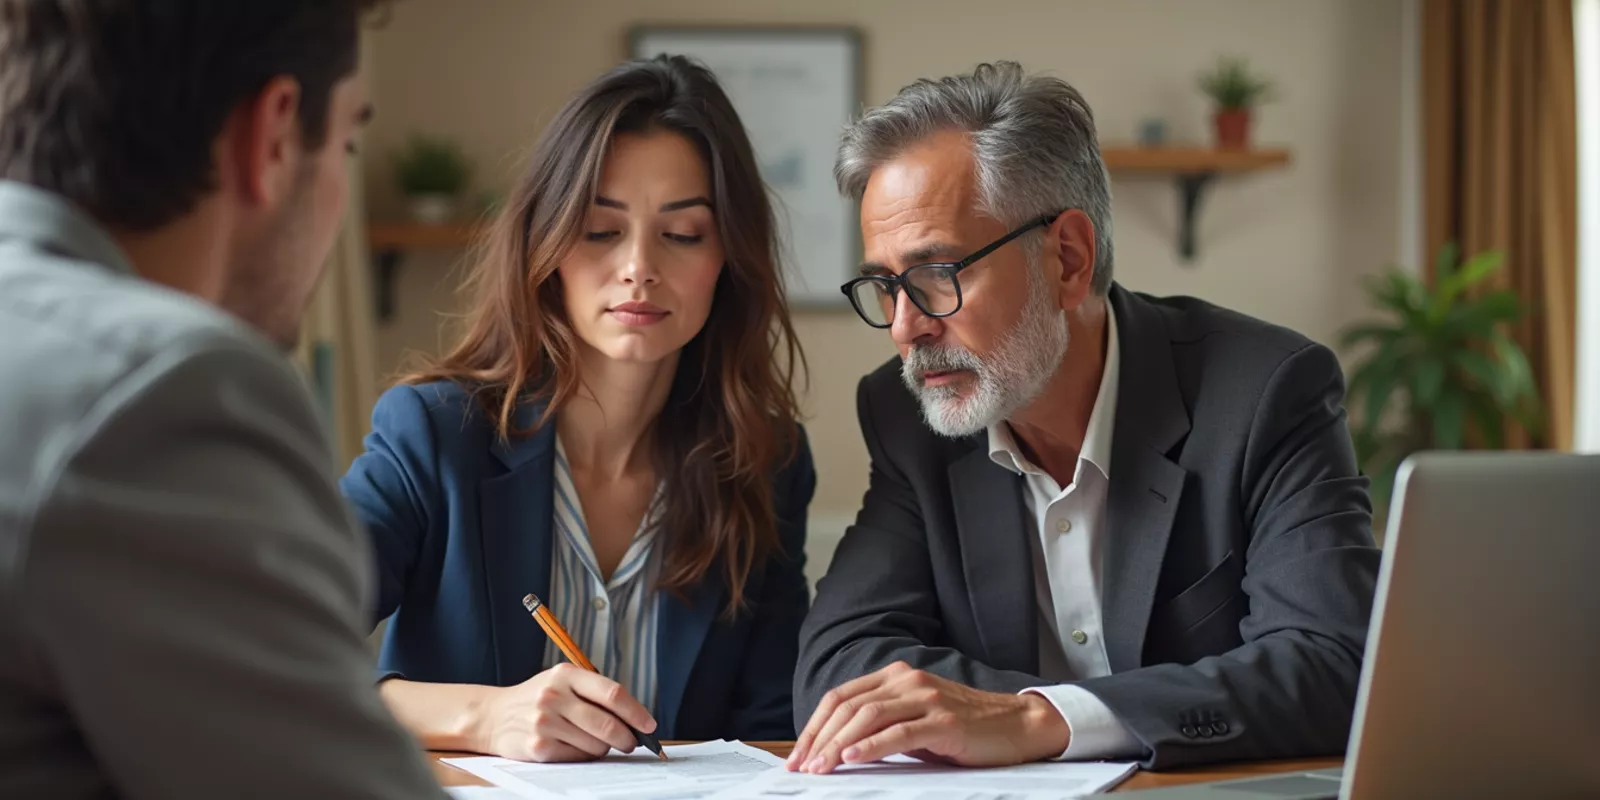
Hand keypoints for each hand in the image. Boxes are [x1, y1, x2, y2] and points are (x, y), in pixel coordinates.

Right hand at [471, 663, 656, 762]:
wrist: (493, 716)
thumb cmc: (537, 699)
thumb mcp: (562, 682)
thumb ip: (594, 694)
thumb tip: (635, 719)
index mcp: (566, 674)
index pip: (612, 693)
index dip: (636, 712)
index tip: (649, 725)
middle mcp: (554, 695)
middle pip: (607, 723)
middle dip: (626, 737)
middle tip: (631, 742)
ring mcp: (544, 721)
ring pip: (595, 744)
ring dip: (603, 748)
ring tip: (596, 743)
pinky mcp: (537, 746)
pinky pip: (577, 757)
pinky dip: (584, 756)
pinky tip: (575, 747)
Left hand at [785, 662, 1069, 773]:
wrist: (1017, 725)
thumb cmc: (964, 728)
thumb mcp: (915, 721)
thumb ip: (882, 726)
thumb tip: (837, 751)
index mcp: (896, 676)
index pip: (841, 697)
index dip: (815, 726)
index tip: (797, 755)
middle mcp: (907, 680)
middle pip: (848, 706)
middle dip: (819, 738)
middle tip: (802, 767)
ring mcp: (926, 697)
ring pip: (868, 717)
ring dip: (838, 745)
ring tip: (821, 768)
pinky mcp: (944, 719)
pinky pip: (899, 732)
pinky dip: (871, 746)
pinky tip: (853, 759)